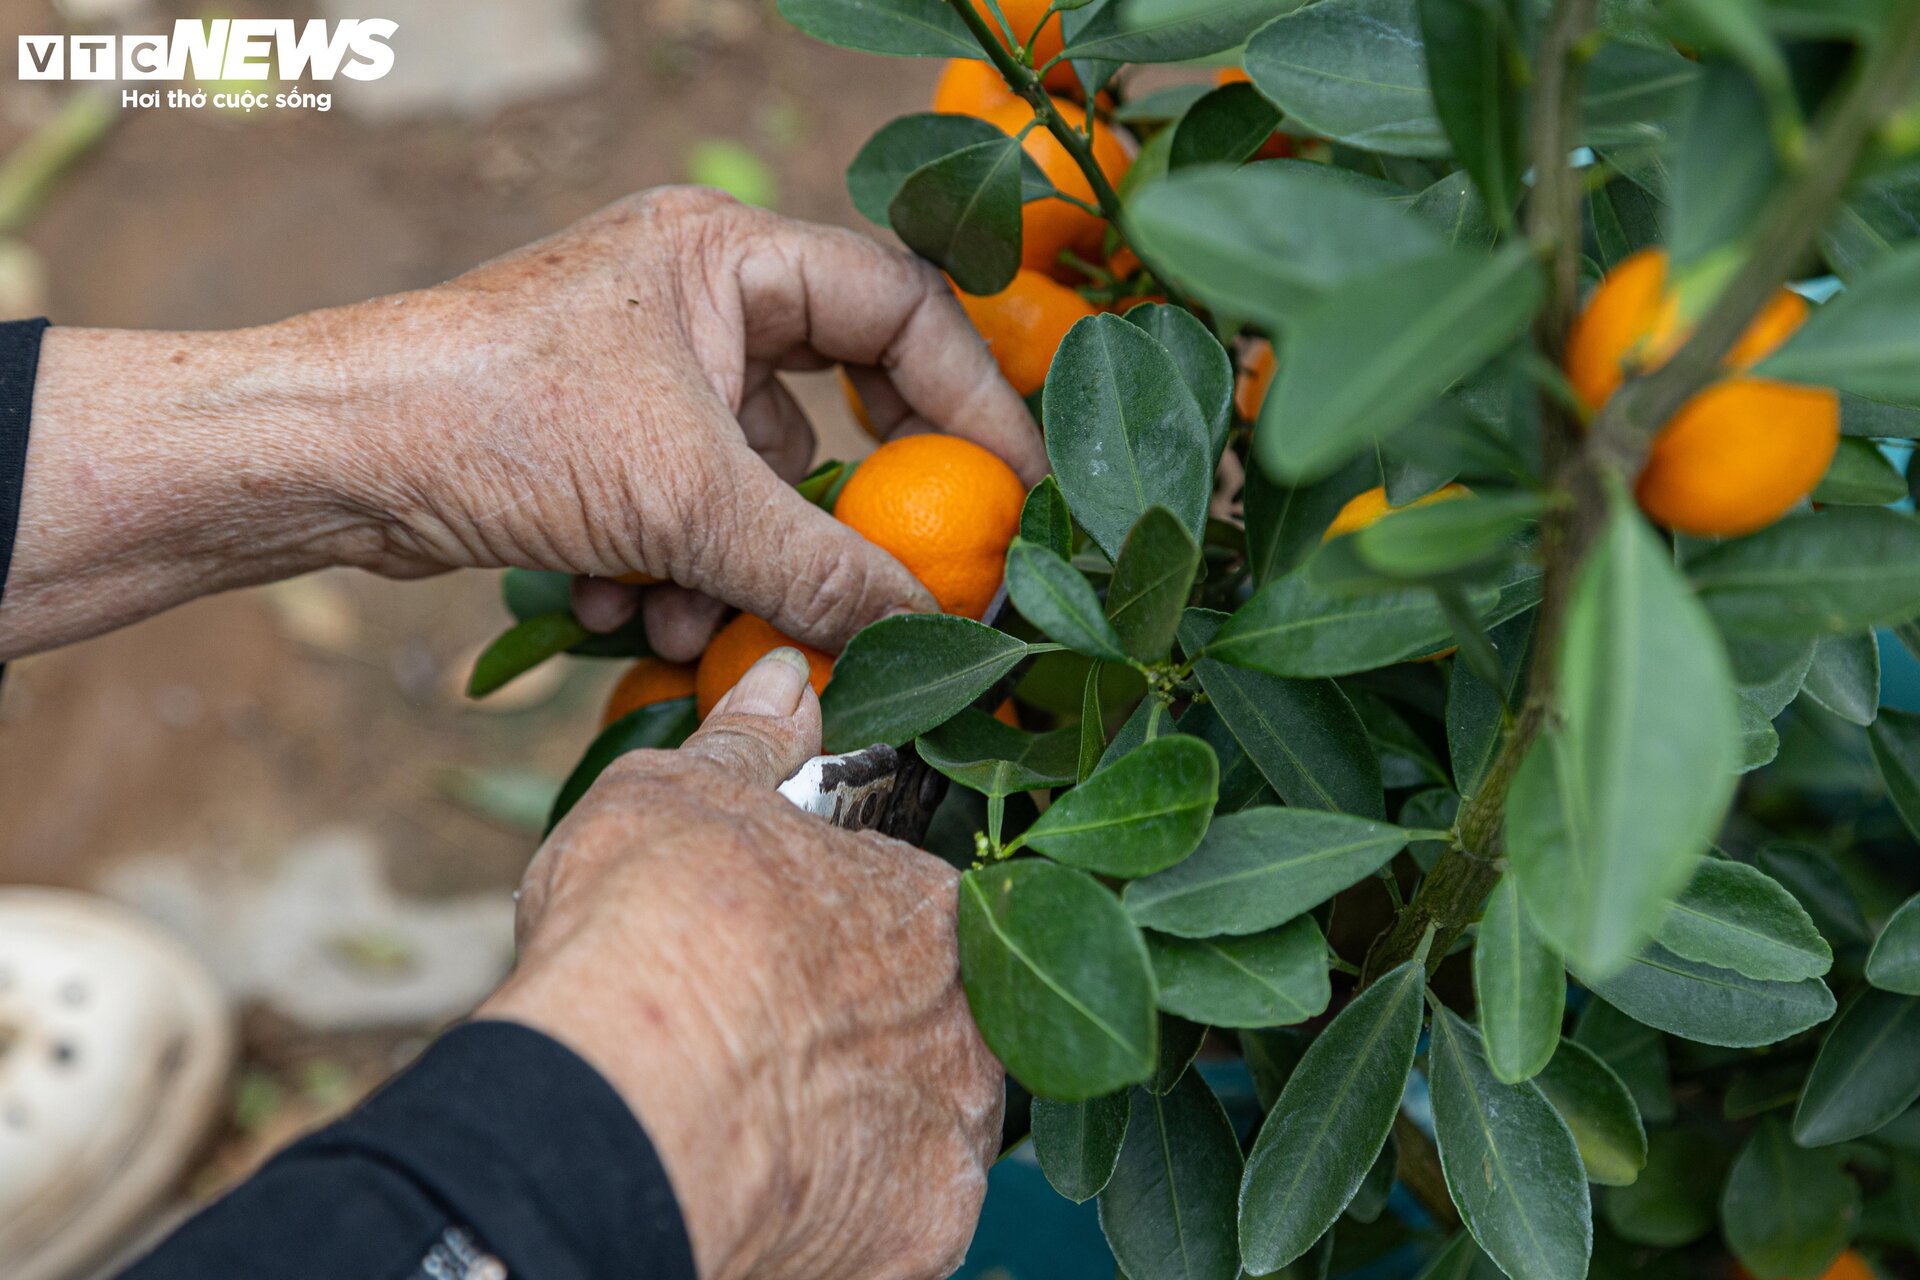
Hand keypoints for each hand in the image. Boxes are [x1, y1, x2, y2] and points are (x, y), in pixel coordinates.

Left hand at [1, 187, 1042, 660]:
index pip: (900, 306)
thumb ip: (824, 566)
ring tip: (681, 614)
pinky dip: (670, 565)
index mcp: (728, 254)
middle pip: (833, 397)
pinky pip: (688, 502)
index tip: (1015, 492)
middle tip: (888, 568)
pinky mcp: (604, 431)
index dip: (973, 398)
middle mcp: (695, 293)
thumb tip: (933, 627)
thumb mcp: (684, 501)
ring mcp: (648, 362)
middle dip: (837, 503)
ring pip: (753, 473)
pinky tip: (613, 601)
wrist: (327, 460)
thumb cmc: (495, 423)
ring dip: (734, 563)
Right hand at [479, 648, 1003, 1279]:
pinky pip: (892, 1221)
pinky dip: (843, 1210)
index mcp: (939, 913)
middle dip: (873, 1030)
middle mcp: (978, 1031)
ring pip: (925, 1128)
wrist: (619, 1109)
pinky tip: (772, 1187)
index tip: (798, 953)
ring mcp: (955, 1147)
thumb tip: (783, 677)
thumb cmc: (655, 930)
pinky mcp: (919, 1244)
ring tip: (763, 1117)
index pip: (930, 917)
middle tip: (776, 1038)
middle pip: (943, 1027)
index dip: (856, 932)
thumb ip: (750, 742)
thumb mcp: (681, 795)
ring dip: (864, 1120)